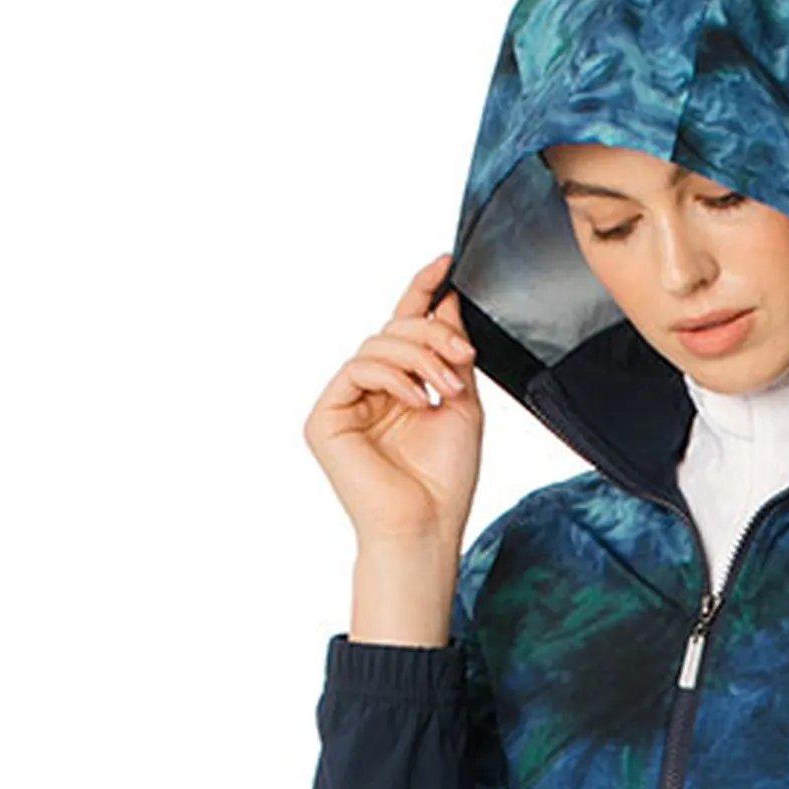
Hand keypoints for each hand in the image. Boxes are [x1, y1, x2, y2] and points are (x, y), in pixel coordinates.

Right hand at [302, 251, 484, 548]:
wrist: (427, 525)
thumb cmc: (445, 478)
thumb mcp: (462, 400)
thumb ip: (451, 352)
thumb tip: (445, 298)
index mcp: (400, 386)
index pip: (405, 327)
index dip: (421, 290)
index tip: (446, 263)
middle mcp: (369, 391)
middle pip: (394, 329)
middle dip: (434, 335)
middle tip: (463, 357)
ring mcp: (344, 403)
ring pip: (377, 344)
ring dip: (421, 357)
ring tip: (448, 389)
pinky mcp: (324, 418)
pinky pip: (357, 368)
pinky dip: (393, 376)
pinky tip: (419, 400)